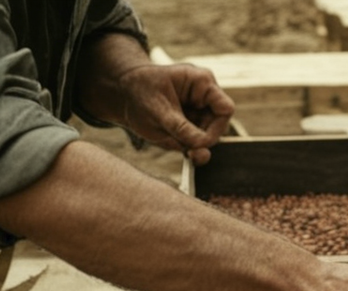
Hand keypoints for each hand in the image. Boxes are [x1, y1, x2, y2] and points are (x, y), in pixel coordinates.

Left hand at [116, 63, 234, 164]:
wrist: (122, 94)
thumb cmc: (139, 92)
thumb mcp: (157, 110)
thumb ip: (181, 129)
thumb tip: (203, 148)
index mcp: (202, 83)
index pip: (225, 109)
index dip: (217, 128)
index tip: (200, 142)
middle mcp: (205, 97)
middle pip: (219, 126)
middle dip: (203, 140)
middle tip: (187, 151)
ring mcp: (200, 111)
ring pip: (209, 136)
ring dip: (194, 145)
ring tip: (175, 143)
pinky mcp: (193, 124)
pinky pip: (198, 142)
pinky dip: (189, 148)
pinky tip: (177, 145)